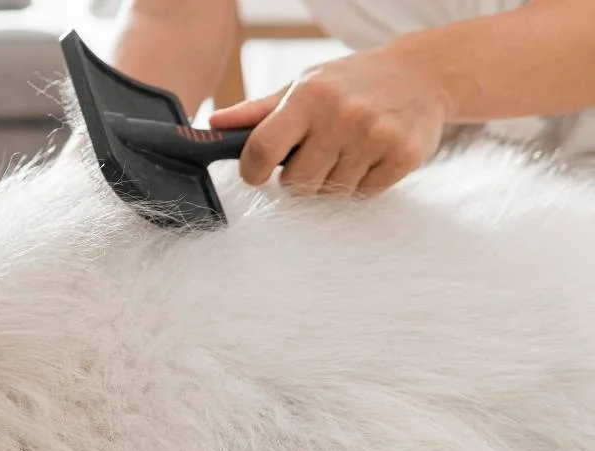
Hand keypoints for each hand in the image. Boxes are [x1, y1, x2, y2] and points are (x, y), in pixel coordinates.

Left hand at [210, 47, 453, 195]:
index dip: (253, 171)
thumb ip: (257, 111)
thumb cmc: (348, 83)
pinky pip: (364, 194)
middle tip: (314, 156)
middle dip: (298, 178)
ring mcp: (375, 136)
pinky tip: (369, 156)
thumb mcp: (302, 85)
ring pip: (331, 192)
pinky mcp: (403, 156)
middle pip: (297, 184)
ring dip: (332, 180)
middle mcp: (342, 115)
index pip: (263, 150)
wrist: (421, 74)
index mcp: (308, 97)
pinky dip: (361, 183)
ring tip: (346, 150)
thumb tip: (213, 124)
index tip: (257, 174)